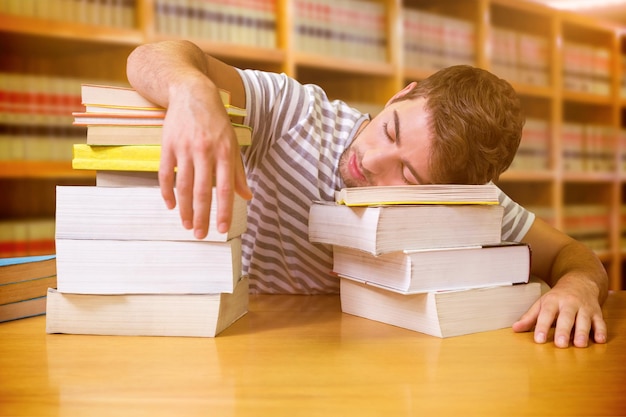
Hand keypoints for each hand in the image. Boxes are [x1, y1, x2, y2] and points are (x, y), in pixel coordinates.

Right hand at [159, 79, 250, 238]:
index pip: (225, 188)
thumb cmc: (216, 121)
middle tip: (200, 235)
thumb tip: (247, 196)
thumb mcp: (232, 143)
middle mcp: (205, 151)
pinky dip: (167, 192)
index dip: (224, 211)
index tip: (222, 229)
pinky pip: (165, 174)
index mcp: (225, 152)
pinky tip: (171, 206)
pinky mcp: (167, 145)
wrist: (191, 92)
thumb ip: (238, 172)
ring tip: (187, 225)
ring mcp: (184, 148)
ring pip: (184, 186)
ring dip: (185, 209)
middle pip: (202, 191)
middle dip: (201, 216)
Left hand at [512, 274, 606, 347]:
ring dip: (582, 332)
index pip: (546, 314)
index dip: (542, 327)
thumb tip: (515, 328)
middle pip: (566, 317)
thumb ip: (530, 317)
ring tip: (579, 345)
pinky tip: (599, 340)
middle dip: (563, 330)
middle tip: (560, 344)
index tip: (539, 339)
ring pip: (584, 320)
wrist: (581, 281)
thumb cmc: (558, 296)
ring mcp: (584, 307)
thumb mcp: (542, 303)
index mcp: (553, 301)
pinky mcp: (597, 312)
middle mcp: (569, 303)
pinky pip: (600, 321)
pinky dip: (601, 331)